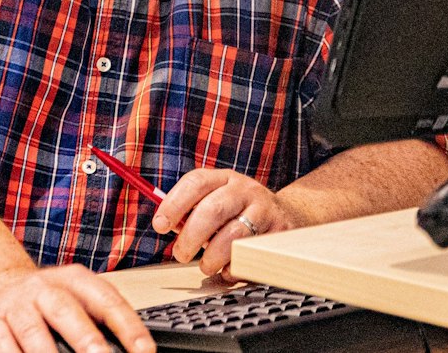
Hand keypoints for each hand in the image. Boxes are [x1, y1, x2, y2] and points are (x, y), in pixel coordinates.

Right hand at [0, 264, 153, 352]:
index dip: (128, 326)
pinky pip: (2, 345)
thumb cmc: (42, 302)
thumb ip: (98, 321)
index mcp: (72, 280)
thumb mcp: (73, 300)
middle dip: (85, 337)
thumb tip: (131, 350)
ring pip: (32, 331)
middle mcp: (41, 288)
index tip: (144, 352)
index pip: (105, 299)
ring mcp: (13, 305)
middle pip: (65, 309)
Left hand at [152, 169, 308, 277]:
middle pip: (212, 210)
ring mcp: (266, 211)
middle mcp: (246, 190)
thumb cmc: (238, 213)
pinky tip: (228, 269)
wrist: (288, 215)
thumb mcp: (216, 201)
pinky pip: (252, 256)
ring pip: (233, 236)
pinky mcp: (280, 234)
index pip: (196, 183)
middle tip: (180, 254)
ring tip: (205, 266)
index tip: (159, 225)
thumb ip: (191, 211)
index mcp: (224, 178)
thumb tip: (165, 224)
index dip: (174, 204)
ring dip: (212, 257)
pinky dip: (235, 268)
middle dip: (191, 237)